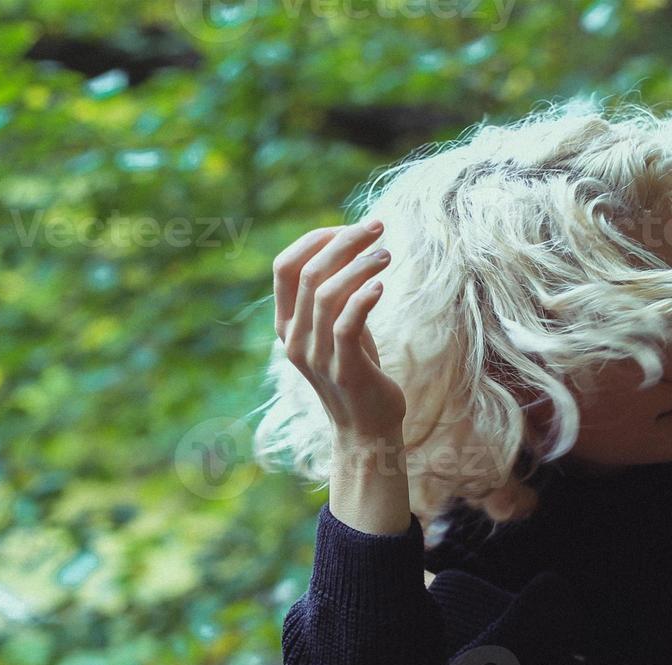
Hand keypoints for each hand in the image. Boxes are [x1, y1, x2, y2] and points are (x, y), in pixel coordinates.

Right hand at [273, 220, 405, 441]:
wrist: (367, 430)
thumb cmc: (358, 372)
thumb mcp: (339, 329)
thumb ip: (335, 296)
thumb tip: (351, 246)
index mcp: (287, 325)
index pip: (284, 266)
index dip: (315, 239)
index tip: (350, 228)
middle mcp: (294, 339)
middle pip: (308, 273)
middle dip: (344, 243)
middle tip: (378, 227)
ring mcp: (316, 356)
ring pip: (326, 295)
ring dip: (359, 266)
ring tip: (387, 253)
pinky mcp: (344, 370)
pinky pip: (346, 325)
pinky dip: (364, 298)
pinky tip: (382, 285)